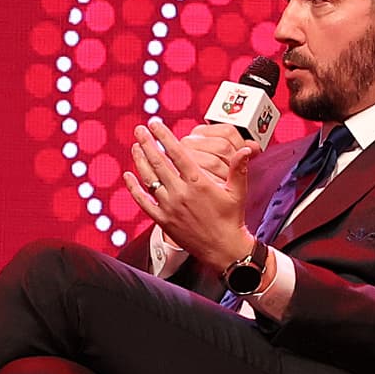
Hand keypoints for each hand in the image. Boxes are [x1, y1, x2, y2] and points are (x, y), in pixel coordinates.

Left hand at [127, 119, 258, 268]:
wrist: (224, 249)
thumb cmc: (231, 219)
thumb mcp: (238, 192)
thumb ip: (239, 168)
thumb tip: (245, 149)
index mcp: (198, 183)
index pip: (177, 153)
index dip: (164, 137)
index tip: (155, 124)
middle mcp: (181, 193)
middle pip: (159, 162)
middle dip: (147, 143)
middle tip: (139, 130)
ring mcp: (170, 207)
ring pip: (149, 179)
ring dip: (140, 161)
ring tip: (135, 146)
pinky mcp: (163, 220)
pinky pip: (144, 202)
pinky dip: (134, 188)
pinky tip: (128, 176)